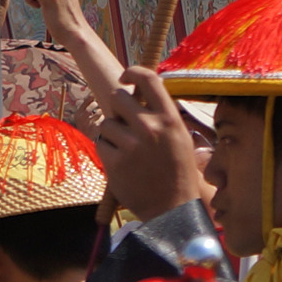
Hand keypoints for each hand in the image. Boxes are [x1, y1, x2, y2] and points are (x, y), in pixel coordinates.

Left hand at [92, 65, 211, 220]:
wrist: (172, 209)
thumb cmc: (177, 171)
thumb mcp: (180, 137)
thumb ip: (162, 115)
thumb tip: (140, 94)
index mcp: (170, 118)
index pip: (148, 79)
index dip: (133, 72)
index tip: (125, 77)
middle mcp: (150, 127)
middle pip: (117, 97)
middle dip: (117, 108)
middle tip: (125, 123)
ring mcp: (131, 145)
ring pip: (106, 123)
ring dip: (112, 133)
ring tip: (127, 149)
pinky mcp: (114, 162)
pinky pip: (100, 143)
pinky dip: (107, 151)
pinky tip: (121, 163)